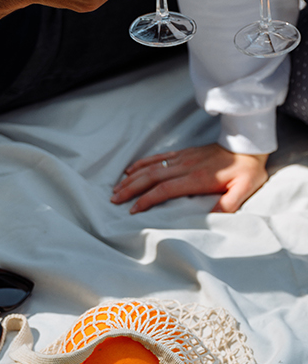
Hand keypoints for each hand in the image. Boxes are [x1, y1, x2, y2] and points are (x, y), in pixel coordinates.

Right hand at [111, 144, 267, 213]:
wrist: (249, 145)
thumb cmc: (247, 170)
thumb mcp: (244, 189)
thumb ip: (228, 203)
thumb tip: (213, 217)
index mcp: (198, 178)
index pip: (165, 189)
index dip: (146, 199)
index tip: (133, 210)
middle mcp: (185, 167)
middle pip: (151, 178)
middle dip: (130, 189)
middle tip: (114, 200)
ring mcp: (182, 158)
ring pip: (150, 168)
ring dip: (131, 178)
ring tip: (116, 189)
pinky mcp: (182, 153)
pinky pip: (157, 157)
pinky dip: (141, 164)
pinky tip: (129, 170)